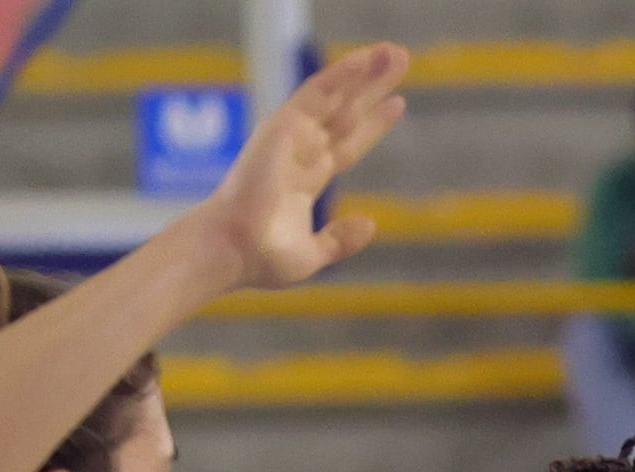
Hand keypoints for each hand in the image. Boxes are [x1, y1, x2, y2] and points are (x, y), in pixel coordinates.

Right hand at [198, 38, 406, 288]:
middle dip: (373, 88)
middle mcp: (301, 151)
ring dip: (365, 73)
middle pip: (347, 113)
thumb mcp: (312, 255)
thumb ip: (340, 240)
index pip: (348, 144)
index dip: (373, 125)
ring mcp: (292, 136)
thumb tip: (370, 224)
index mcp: (306, 178)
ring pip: (337, 96)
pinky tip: (366, 59)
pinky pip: (317, 93)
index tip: (397, 104)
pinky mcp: (284, 126)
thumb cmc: (261, 258)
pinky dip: (342, 74)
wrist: (235, 249)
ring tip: (393, 52)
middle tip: (399, 58)